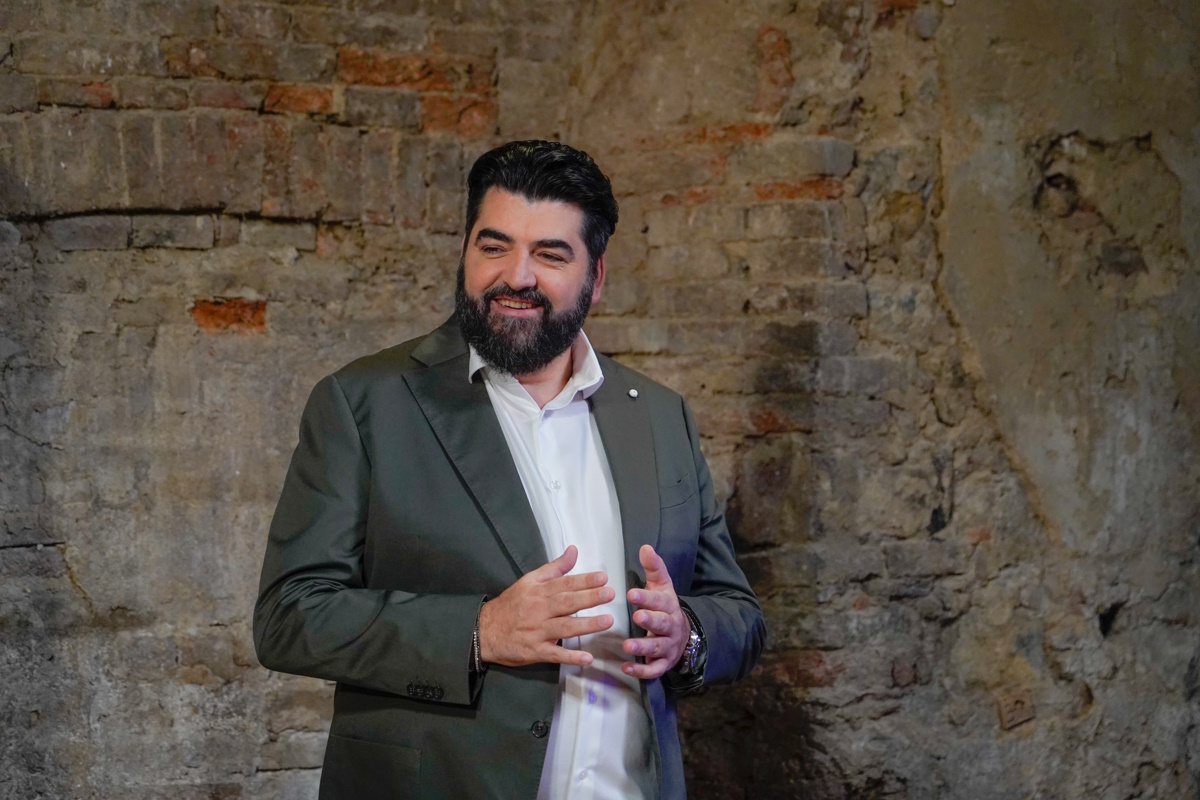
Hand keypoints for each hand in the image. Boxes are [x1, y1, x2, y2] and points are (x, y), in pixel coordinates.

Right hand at [478, 545, 614, 667]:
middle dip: (589, 598)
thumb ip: (554, 568)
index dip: (584, 581)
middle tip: (609, 594)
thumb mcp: (529, 581)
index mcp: (538, 592)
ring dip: (586, 625)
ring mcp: (537, 632)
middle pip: (567, 603)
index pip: (564, 584)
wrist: (484, 630)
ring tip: (607, 621)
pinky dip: (570, 657)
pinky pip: (554, 654)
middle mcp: (539, 610)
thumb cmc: (511, 604)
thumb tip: (574, 550)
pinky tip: (587, 658)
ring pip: (564, 627)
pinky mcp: (535, 651)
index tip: (603, 577)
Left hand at [622, 544, 688, 678]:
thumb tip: (645, 547)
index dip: (646, 597)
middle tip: (637, 616)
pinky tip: (627, 668)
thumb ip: (653, 567)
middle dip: (650, 620)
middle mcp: (671, 626)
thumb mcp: (661, 585)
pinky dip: (641, 670)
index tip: (631, 593)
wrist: (683, 634)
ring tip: (627, 645)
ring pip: (657, 647)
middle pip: (662, 623)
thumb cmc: (664, 606)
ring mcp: (668, 646)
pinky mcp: (663, 663)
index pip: (659, 600)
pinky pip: (654, 669)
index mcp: (669, 605)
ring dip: (643, 647)